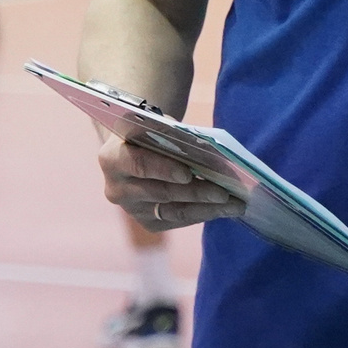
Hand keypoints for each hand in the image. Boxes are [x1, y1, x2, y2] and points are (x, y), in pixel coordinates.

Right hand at [99, 133, 245, 232]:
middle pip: (161, 193)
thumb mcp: (156, 126)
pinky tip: (224, 209)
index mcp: (112, 158)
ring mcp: (132, 209)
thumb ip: (174, 137)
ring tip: (235, 204)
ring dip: (207, 208)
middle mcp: (117, 189)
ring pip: (174, 212)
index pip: (138, 165)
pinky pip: (179, 220)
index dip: (163, 169)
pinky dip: (203, 213)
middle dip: (196, 192)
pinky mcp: (148, 222)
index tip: (188, 174)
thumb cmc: (150, 132)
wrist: (135, 149)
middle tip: (225, 192)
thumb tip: (209, 152)